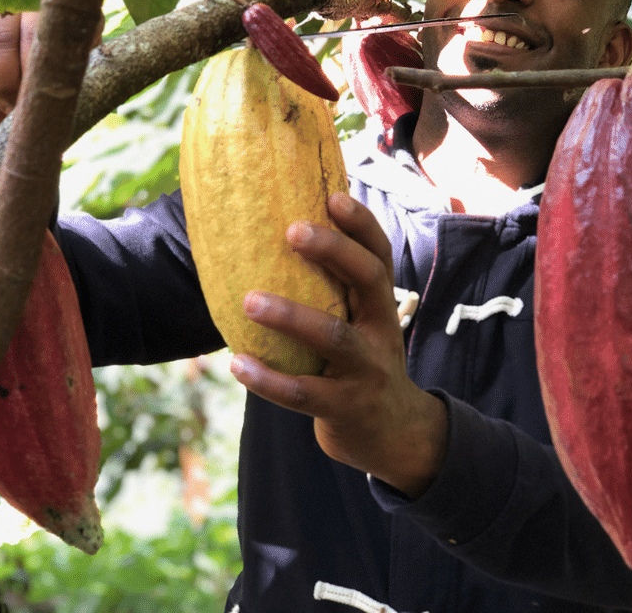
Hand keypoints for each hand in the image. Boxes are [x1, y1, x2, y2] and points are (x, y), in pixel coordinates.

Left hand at [231, 192, 447, 498]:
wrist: (393, 434)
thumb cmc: (360, 363)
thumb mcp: (361, 323)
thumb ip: (334, 291)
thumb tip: (275, 240)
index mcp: (379, 304)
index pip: (380, 253)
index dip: (361, 224)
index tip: (332, 197)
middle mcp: (381, 329)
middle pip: (369, 280)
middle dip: (334, 251)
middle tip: (292, 231)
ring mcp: (366, 370)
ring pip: (334, 337)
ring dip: (291, 317)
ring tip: (250, 300)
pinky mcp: (345, 407)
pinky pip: (304, 393)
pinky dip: (268, 380)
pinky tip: (238, 364)